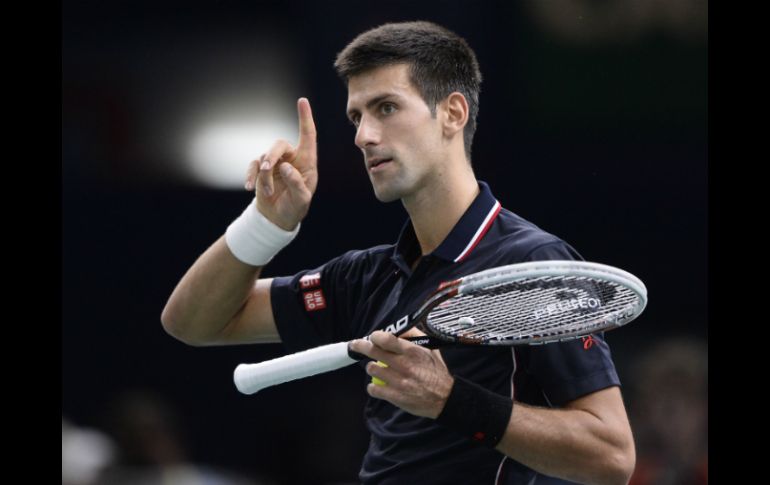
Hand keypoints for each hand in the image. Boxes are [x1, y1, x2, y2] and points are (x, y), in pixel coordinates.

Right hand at [244, 98, 317, 230]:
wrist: (278, 218)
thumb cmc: (295, 208)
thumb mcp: (301, 201)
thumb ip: (297, 185)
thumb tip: (286, 167)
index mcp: (306, 162)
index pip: (307, 136)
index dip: (305, 118)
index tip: (302, 101)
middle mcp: (291, 159)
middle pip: (280, 144)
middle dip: (272, 155)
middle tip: (266, 168)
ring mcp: (275, 163)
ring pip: (264, 157)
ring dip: (263, 176)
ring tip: (267, 192)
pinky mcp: (261, 170)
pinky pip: (253, 166)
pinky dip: (251, 176)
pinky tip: (250, 188)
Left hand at [349, 331, 454, 418]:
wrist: (445, 397)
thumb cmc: (436, 371)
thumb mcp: (430, 348)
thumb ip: (413, 335)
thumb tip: (397, 329)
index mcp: (412, 351)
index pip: (386, 339)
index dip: (375, 336)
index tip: (373, 337)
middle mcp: (404, 365)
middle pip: (373, 351)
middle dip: (361, 346)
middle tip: (356, 345)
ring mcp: (398, 381)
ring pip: (371, 369)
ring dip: (372, 367)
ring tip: (378, 368)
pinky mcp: (395, 396)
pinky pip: (373, 389)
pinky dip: (373, 386)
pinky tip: (377, 385)